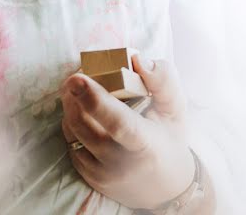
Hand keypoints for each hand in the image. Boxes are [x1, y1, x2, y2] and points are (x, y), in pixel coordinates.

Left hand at [60, 56, 194, 209]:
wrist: (166, 186)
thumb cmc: (170, 138)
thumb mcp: (175, 108)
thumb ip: (163, 80)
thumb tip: (138, 59)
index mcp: (147, 144)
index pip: (119, 124)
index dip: (95, 100)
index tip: (77, 78)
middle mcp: (122, 164)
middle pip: (85, 125)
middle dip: (74, 96)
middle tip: (77, 76)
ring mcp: (103, 174)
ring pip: (73, 133)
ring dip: (70, 106)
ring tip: (78, 89)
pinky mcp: (90, 178)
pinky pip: (71, 144)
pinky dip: (72, 123)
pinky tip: (82, 112)